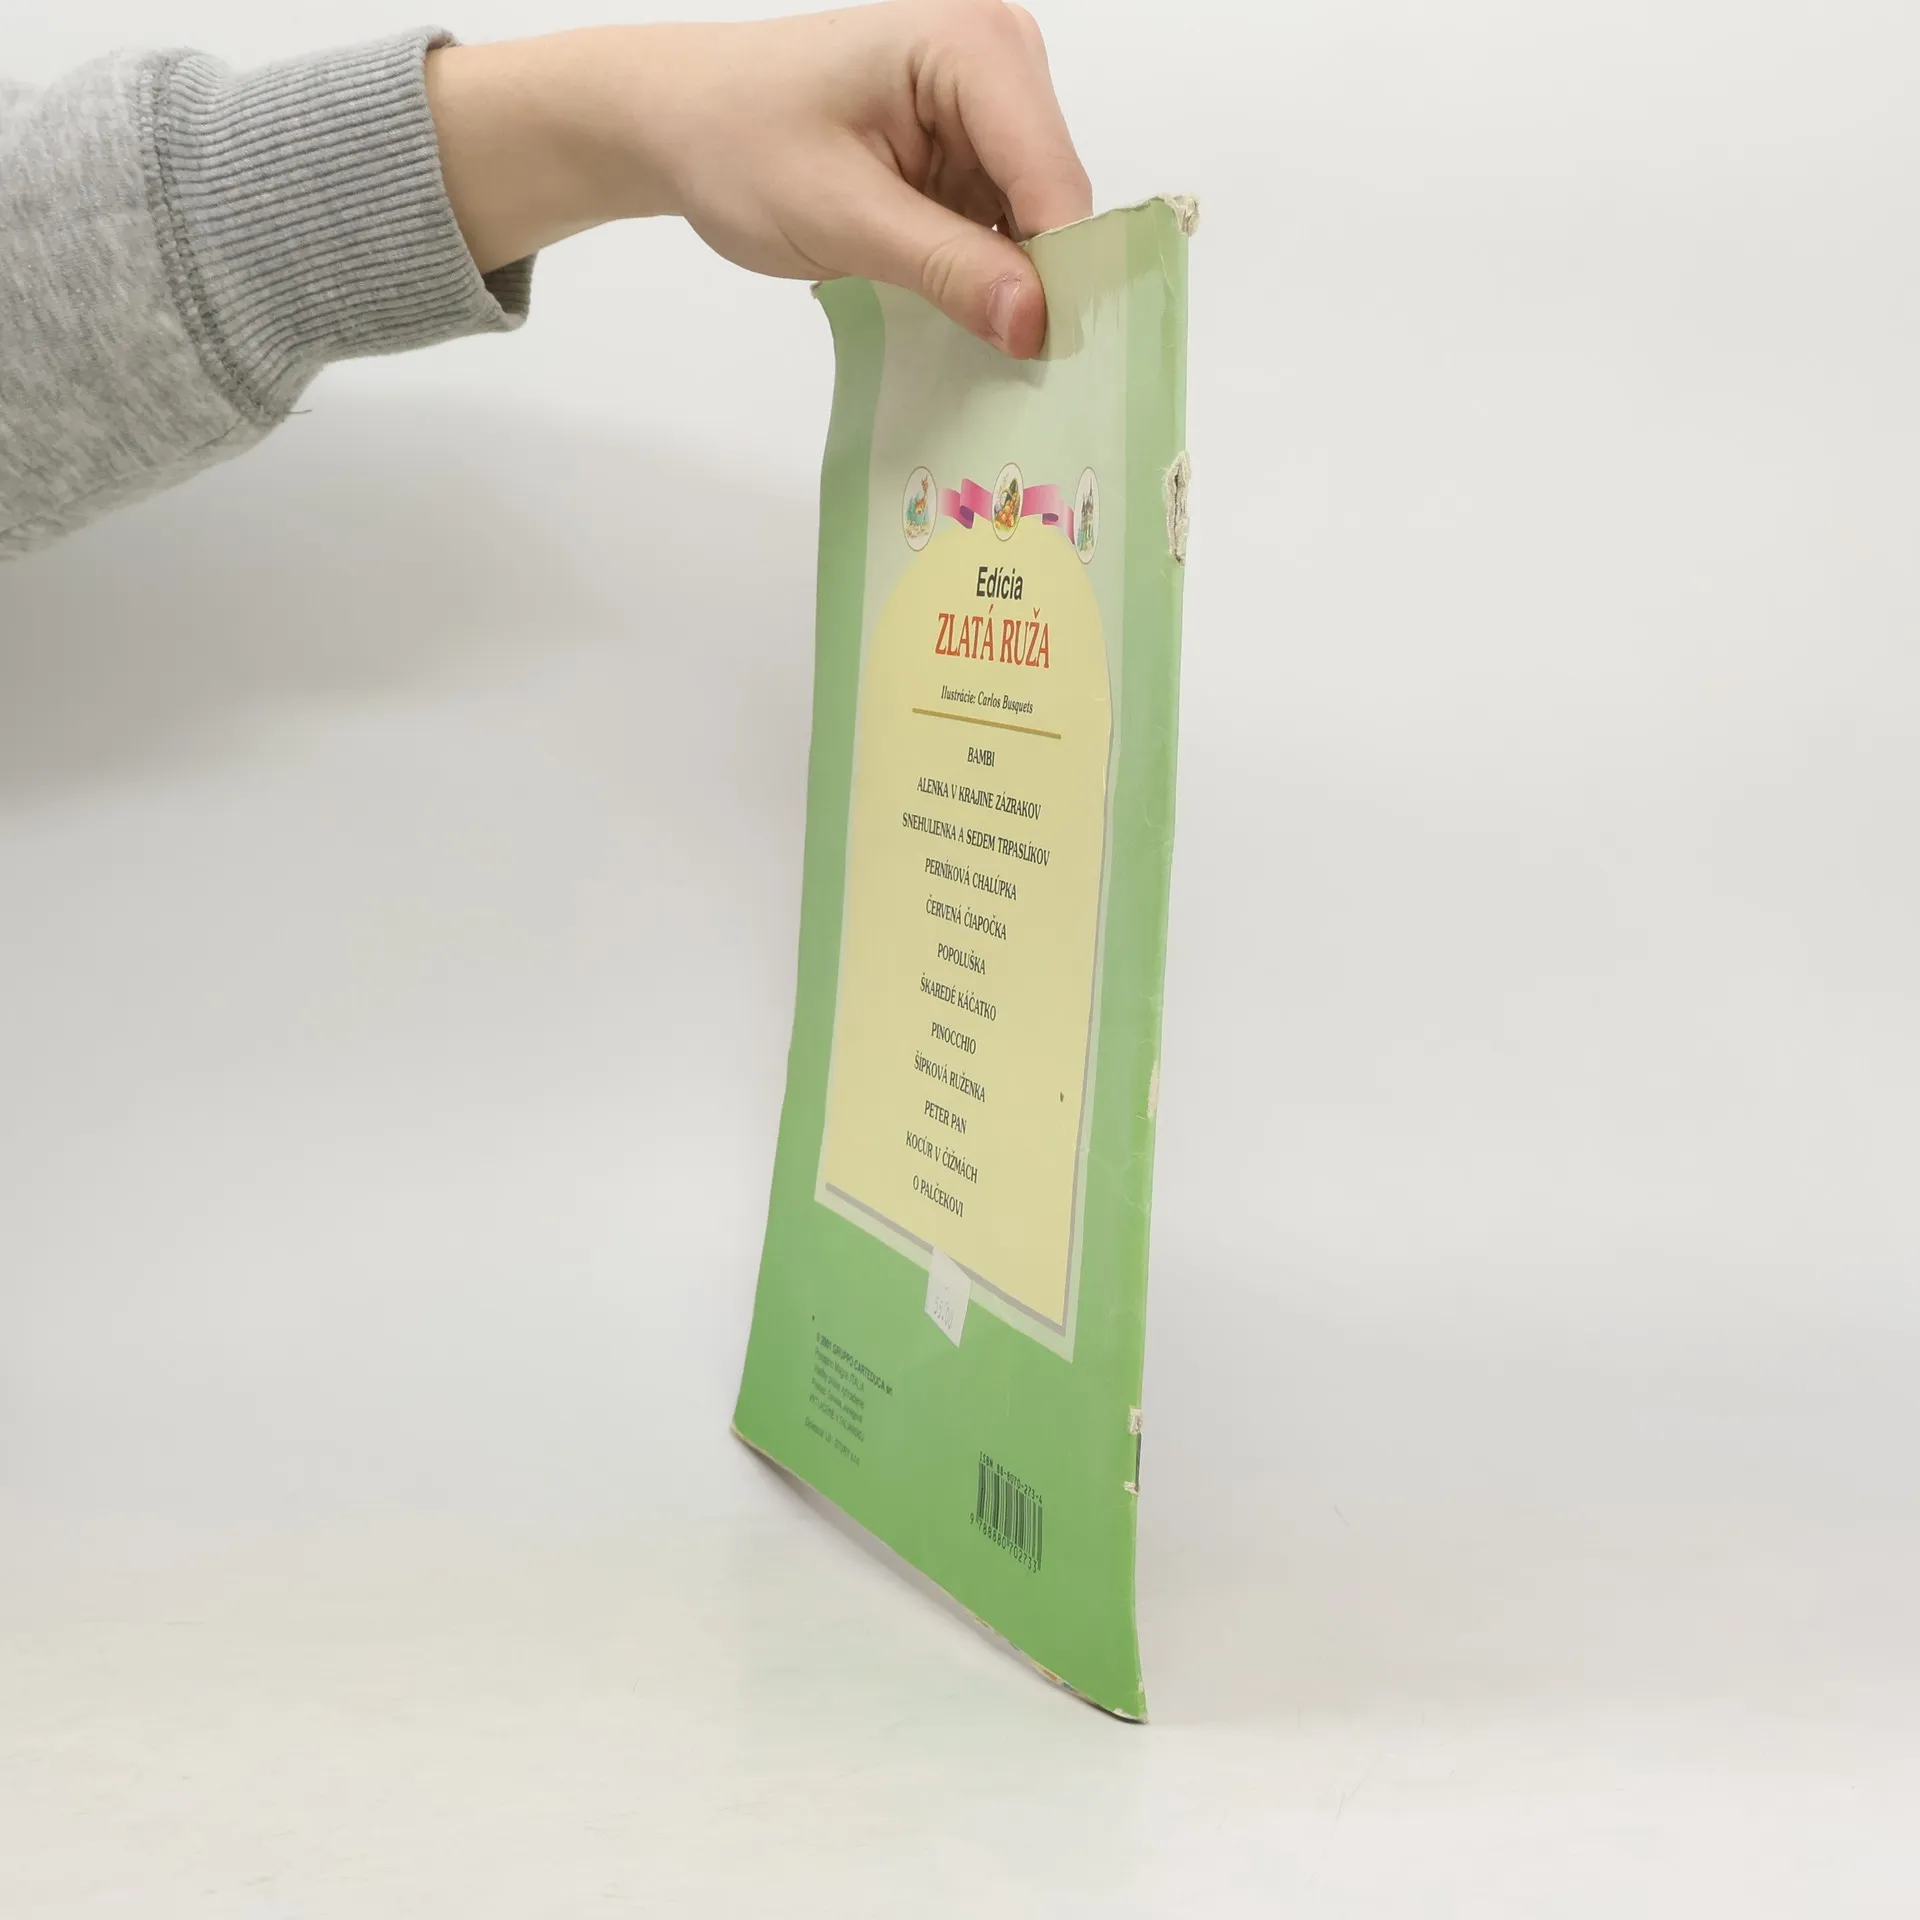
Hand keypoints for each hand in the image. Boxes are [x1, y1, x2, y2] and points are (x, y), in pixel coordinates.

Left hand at [426, 4, 1092, 356]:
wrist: (680, 122)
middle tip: (1004, 363)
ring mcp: (990, 107)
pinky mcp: (972, 151)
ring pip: (1037, 224)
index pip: (1052, 176)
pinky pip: (1007, 229)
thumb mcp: (841, 215)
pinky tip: (956, 312)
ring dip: (1011, 287)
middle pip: (1056, 199)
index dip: (1057, 272)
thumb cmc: (737, 141)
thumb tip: (1033, 322)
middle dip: (1038, 281)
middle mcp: (999, 61)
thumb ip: (946, 267)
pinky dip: (988, 278)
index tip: (1039, 356)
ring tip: (966, 337)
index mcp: (971, 46)